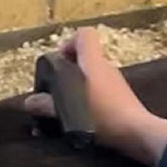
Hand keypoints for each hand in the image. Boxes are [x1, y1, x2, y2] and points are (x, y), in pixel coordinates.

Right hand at [22, 27, 166, 166]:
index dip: (69, 44)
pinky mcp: (121, 97)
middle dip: (68, 71)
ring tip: (67, 108)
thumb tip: (29, 103)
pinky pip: (101, 90)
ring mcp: (116, 81)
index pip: (84, 35)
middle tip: (57, 90)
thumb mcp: (68, 111)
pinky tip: (83, 118)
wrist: (136, 131)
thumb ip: (47, 105)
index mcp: (93, 61)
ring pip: (92, 76)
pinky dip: (90, 99)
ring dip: (78, 87)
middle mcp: (105, 66)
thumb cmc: (102, 114)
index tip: (58, 62)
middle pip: (85, 58)